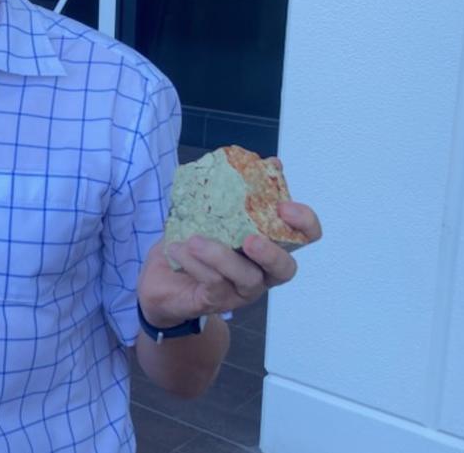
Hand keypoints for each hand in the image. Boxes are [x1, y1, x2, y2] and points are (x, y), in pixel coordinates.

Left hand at [138, 201, 322, 327]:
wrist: (160, 278)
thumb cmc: (193, 241)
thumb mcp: (210, 211)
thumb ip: (238, 190)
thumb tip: (269, 162)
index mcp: (267, 245)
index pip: (304, 237)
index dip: (304, 223)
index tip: (284, 206)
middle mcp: (261, 271)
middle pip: (285, 269)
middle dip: (271, 253)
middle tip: (249, 239)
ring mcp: (241, 291)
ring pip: (246, 278)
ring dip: (220, 256)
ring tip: (194, 240)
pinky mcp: (216, 301)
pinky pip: (212, 284)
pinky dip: (195, 264)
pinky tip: (178, 248)